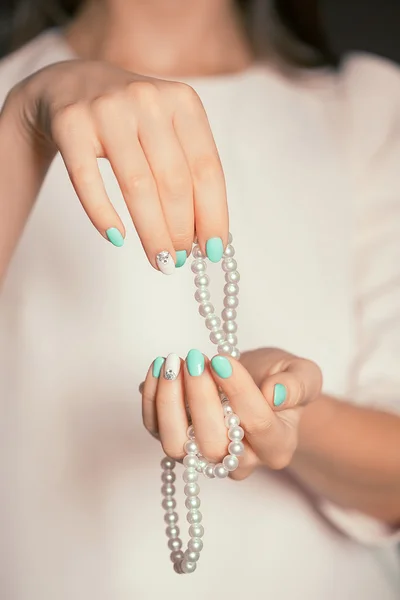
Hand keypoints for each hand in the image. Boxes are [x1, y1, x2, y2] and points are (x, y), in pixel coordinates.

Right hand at [7, 60, 227, 267]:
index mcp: (183, 101)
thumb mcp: (167, 130)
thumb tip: (208, 235)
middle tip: (179, 261)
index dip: (213, 215)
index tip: (213, 252)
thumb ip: (189, 172)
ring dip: (152, 233)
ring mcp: (107, 109)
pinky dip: (103, 215)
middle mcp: (148, 99)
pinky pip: (88, 180)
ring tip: (160, 262)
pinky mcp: (71, 123)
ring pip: (136, 185)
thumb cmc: (131, 120)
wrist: (69, 84)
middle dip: (181, 231)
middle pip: (173, 181)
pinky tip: (117, 239)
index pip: (207, 169)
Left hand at [141, 348, 322, 479]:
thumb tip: (273, 394)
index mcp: (277, 446)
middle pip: (213, 444)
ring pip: (177, 446)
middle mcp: (240, 461)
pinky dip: (152, 398)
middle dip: (200, 397)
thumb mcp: (303, 374)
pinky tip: (159, 367)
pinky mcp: (178, 441)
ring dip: (169, 402)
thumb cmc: (279, 380)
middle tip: (196, 357)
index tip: (221, 359)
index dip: (238, 391)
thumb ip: (297, 385)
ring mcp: (204, 456)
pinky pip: (156, 429)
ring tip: (173, 362)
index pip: (257, 425)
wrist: (257, 386)